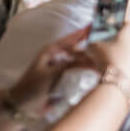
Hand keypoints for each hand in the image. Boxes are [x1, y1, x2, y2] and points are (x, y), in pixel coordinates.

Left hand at [9, 23, 129, 110]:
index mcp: (51, 51)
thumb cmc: (33, 87)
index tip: (96, 25)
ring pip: (79, 59)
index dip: (83, 32)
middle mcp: (57, 57)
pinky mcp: (63, 78)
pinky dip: (87, 68)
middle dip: (90, 45)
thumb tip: (90, 59)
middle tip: (106, 42)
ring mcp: (60, 67)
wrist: (23, 105)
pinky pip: (78, 70)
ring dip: (90, 57)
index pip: (71, 39)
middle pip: (77, 48)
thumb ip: (71, 64)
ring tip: (105, 55)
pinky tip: (97, 69)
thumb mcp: (52, 73)